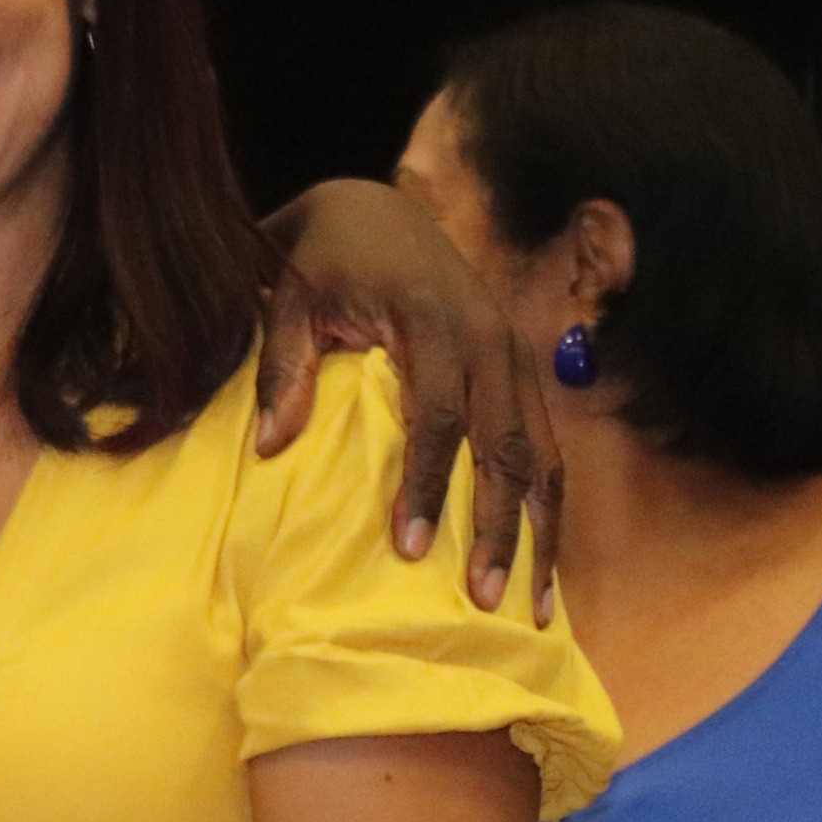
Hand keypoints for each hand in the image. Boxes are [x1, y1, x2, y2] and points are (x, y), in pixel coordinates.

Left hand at [255, 177, 559, 620]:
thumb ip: (283, 367)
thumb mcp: (289, 298)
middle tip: (484, 601)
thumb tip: (273, 447)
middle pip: (506, 447)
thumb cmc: (321, 261)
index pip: (439, 418)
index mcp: (434, 321)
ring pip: (541, 455)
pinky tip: (544, 563)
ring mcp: (515, 356)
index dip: (428, 486)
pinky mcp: (522, 372)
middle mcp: (490, 340)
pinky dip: (547, 507)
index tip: (412, 550)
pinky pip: (547, 448)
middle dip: (499, 528)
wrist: (375, 212)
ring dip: (539, 531)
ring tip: (530, 608)